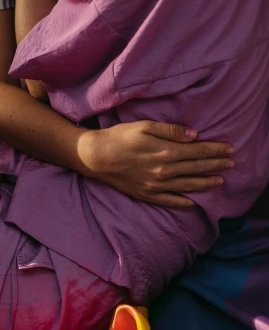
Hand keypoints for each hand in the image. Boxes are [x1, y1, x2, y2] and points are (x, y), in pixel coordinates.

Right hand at [78, 121, 234, 207]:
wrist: (96, 157)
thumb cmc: (120, 137)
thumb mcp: (145, 126)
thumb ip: (171, 131)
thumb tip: (194, 135)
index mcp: (166, 152)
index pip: (198, 151)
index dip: (216, 150)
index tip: (230, 149)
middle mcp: (164, 171)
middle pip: (197, 168)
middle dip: (216, 165)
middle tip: (231, 163)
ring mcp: (156, 186)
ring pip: (188, 186)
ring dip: (206, 183)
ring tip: (219, 181)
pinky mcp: (146, 195)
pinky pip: (169, 201)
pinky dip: (183, 203)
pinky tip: (193, 203)